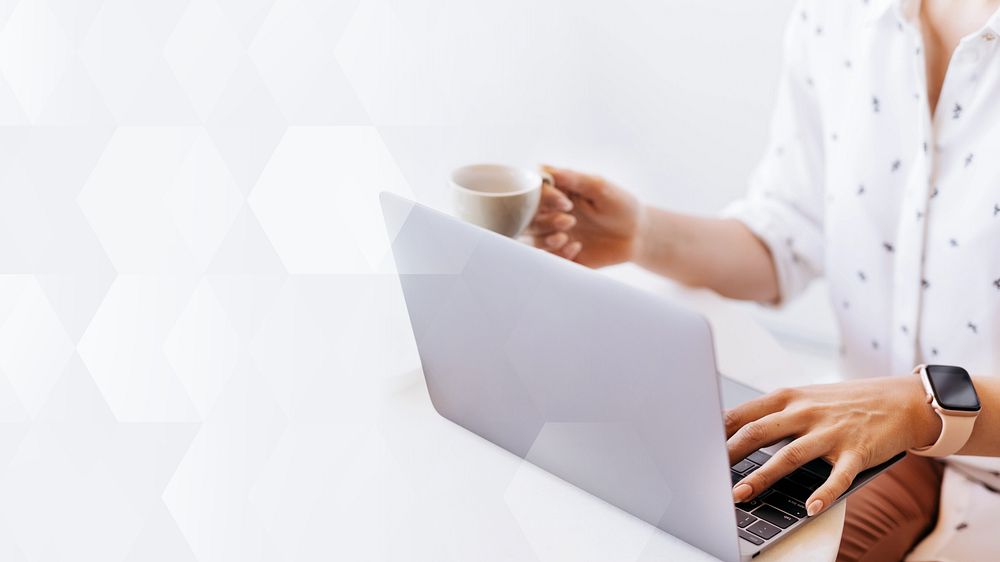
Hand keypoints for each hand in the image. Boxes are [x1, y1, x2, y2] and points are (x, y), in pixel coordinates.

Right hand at [526, 165, 642, 267]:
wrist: (637, 235)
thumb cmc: (621, 205)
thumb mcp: (600, 187)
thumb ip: (572, 178)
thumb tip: (541, 166)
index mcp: (557, 193)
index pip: (534, 193)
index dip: (544, 198)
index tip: (566, 203)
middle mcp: (551, 214)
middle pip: (528, 218)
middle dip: (545, 221)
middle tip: (569, 221)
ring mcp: (554, 235)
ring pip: (532, 240)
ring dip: (546, 239)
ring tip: (567, 238)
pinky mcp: (561, 256)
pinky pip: (547, 259)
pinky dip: (558, 255)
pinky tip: (577, 249)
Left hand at [724, 377, 940, 515]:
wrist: (902, 400)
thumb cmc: (844, 403)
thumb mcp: (805, 399)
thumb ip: (773, 415)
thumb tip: (731, 431)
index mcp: (788, 398)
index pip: (743, 413)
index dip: (715, 430)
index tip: (693, 445)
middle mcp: (805, 412)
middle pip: (757, 433)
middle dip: (728, 454)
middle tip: (705, 473)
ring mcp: (831, 432)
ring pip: (789, 455)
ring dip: (762, 476)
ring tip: (740, 494)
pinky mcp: (857, 452)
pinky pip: (838, 476)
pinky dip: (824, 492)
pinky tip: (810, 507)